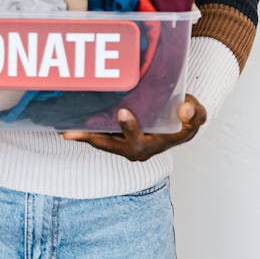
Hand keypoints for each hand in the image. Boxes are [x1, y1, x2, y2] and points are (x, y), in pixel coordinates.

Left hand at [62, 94, 205, 160]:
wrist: (179, 121)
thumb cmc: (186, 117)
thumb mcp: (197, 115)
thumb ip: (195, 114)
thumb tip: (185, 110)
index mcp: (154, 145)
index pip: (140, 141)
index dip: (131, 128)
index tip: (123, 111)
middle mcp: (136, 149)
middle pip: (111, 145)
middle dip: (92, 138)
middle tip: (72, 130)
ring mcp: (124, 144)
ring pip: (100, 141)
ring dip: (81, 136)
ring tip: (62, 129)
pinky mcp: (116, 137)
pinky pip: (98, 135)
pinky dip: (83, 131)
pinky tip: (64, 123)